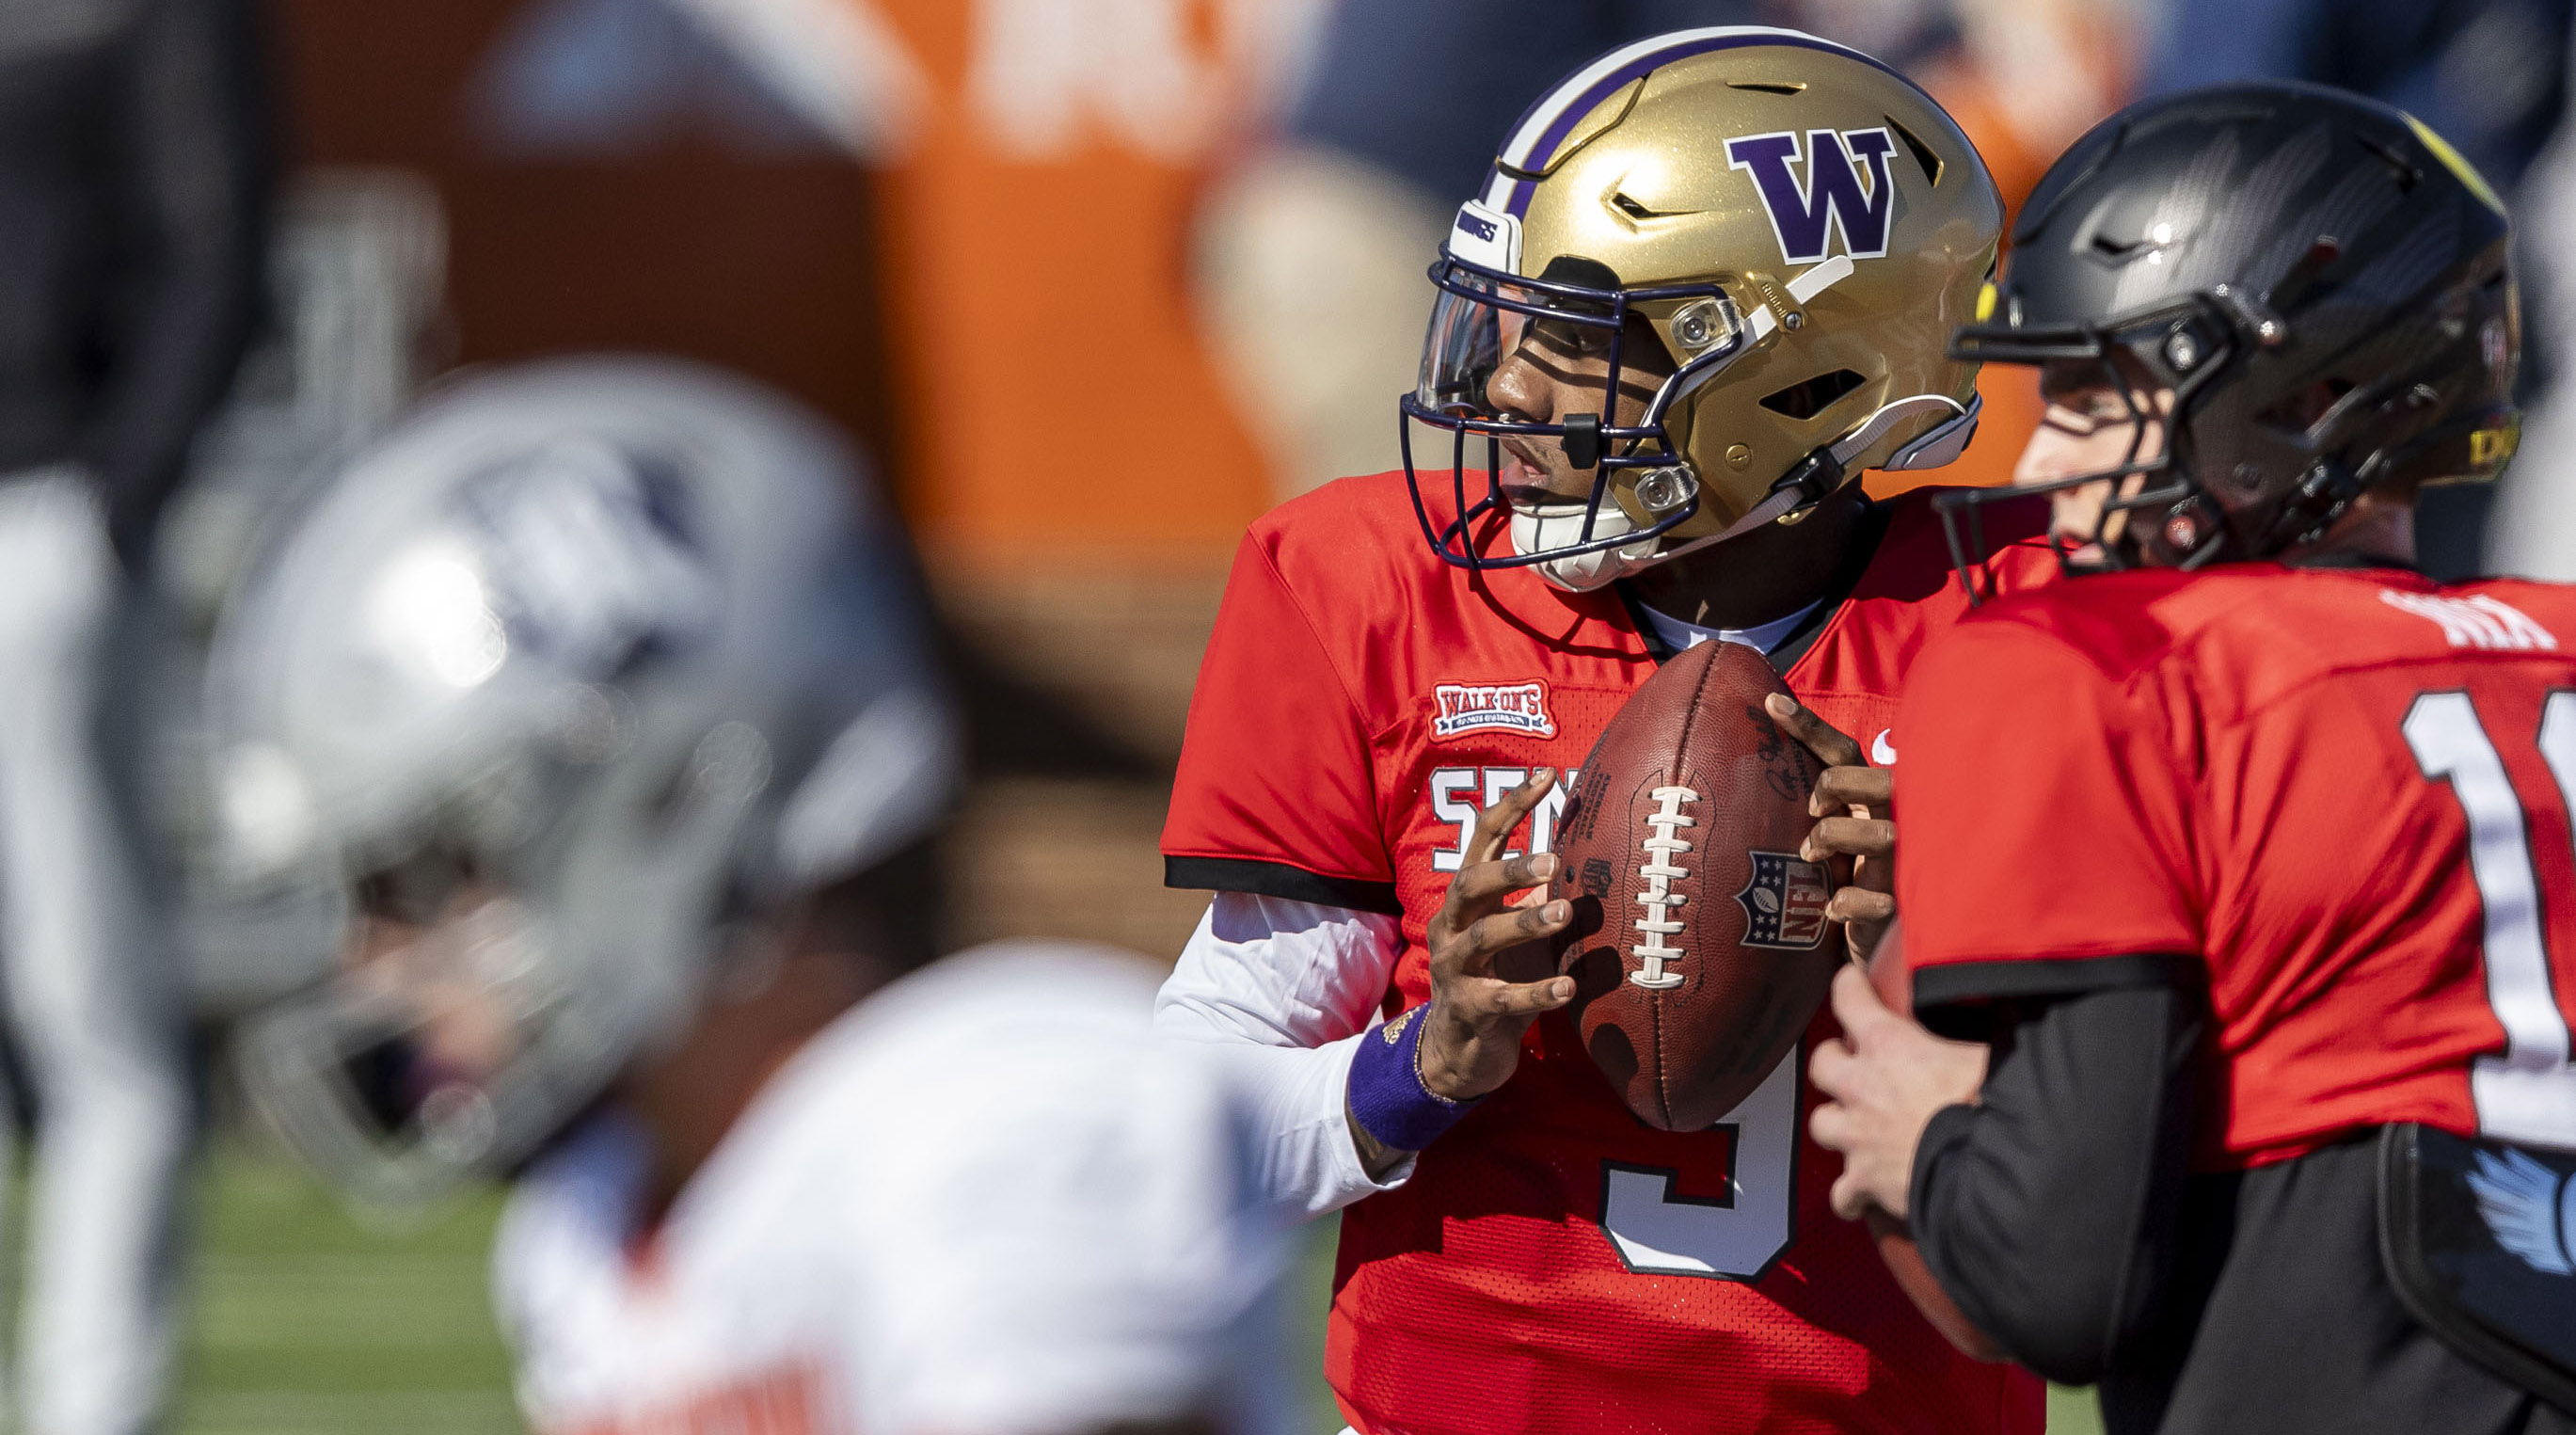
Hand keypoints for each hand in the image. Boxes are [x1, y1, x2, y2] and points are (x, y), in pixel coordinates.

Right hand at [1417, 769, 1575, 1101]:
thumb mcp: (1517, 932)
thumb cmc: (1498, 977)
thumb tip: (1590, 856)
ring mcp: (1454, 967)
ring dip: (1526, 924)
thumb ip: (1540, 897)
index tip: (1548, 776)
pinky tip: (1568, 987)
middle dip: (1509, 869)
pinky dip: (1536, 991)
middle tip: (1552, 861)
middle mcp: (1452, 925)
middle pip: (1470, 883)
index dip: (1512, 806)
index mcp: (1466, 898)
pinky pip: (1501, 998)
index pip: (1482, 839)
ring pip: (1484, 938)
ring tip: (1565, 914)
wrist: (1460, 1049)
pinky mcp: (1467, 1008)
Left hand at [1765, 693, 1893, 962]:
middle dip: (1839, 785)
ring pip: (1882, 832)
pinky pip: (1875, 899)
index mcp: (1870, 802)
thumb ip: (1801, 808)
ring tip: (1808, 854)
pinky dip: (1847, 902)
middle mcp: (1893, 824)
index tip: (1769, 703)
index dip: (1811, 727)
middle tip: (1810, 807)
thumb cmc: (1839, 883)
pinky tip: (1829, 910)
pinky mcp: (1898, 910)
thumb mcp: (1822, 839)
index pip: (1845, 752)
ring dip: (1837, 837)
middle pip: (1878, 781)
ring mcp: (1900, 866)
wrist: (1865, 950)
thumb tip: (1745, 769)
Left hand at [1807, 964, 1987, 1221]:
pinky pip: (1842, 1193)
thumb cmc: (1993, 1106)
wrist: (1990, 1173)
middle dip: (1835, 1061)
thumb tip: (2012, 1012)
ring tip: (1854, 1126)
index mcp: (1890, 1044)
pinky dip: (1850, 1194)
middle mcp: (1862, 1086)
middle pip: (1821, 1063)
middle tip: (1854, 1063)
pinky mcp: (1864, 1181)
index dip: (1849, 986)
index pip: (1850, 998)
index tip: (1852, 981)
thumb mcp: (1992, 1053)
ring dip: (1836, 1123)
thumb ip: (1987, 1029)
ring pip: (1821, 1124)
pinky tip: (1861, 1196)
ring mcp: (1857, 1136)